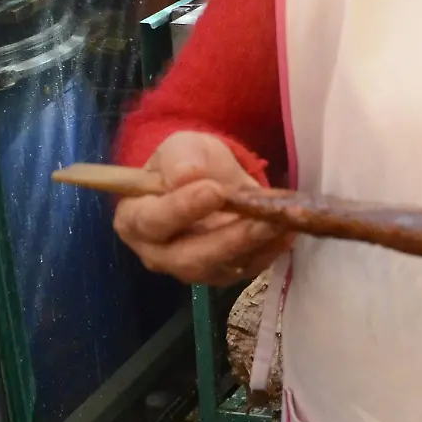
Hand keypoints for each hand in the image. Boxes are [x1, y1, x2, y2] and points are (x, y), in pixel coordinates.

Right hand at [112, 132, 293, 285]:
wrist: (206, 178)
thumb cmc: (185, 162)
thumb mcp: (181, 148)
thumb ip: (181, 160)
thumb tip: (188, 177)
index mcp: (135, 219)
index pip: (153, 222)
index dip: (183, 209)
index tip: (215, 191)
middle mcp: (158, 253)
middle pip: (191, 257)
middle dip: (231, 238)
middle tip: (263, 218)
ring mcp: (191, 269)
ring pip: (222, 268)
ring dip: (255, 246)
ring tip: (283, 223)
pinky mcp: (222, 273)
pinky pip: (246, 269)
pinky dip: (269, 252)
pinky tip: (287, 232)